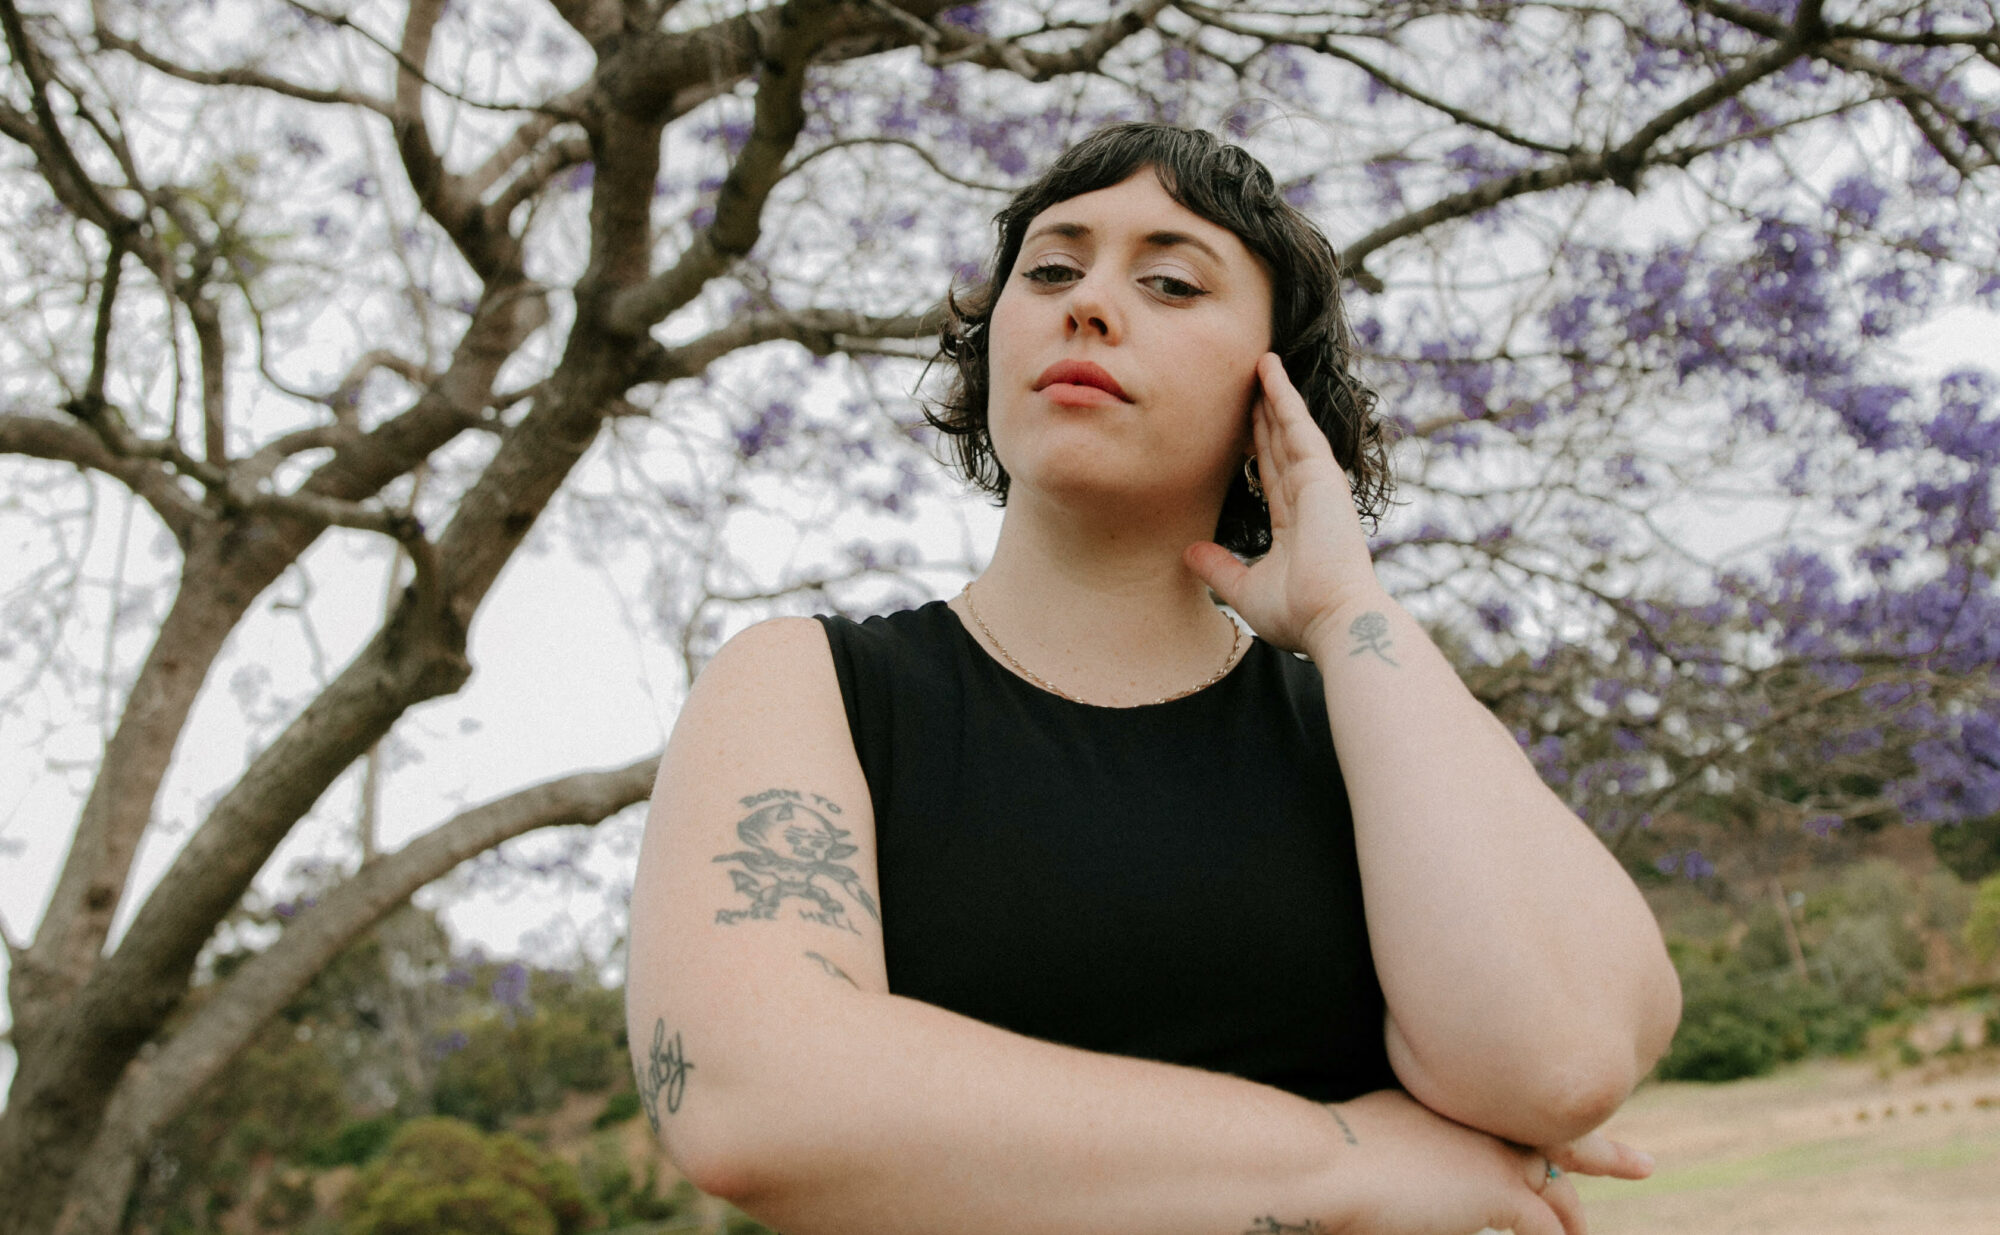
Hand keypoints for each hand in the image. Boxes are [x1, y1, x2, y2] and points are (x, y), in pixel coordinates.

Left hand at [1184, 353, 1382, 652]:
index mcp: (1295, 524)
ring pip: (1289, 428)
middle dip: (1264, 413)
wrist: (1334, 621)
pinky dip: (1285, 397)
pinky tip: (1270, 371)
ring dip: (1274, 394)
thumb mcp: (1246, 589)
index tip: (1241, 421)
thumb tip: (1188, 553)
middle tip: (1247, 380)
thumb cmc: (1299, 615)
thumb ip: (1218, 568)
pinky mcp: (1323, 476)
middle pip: (1279, 444)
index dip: (1256, 445)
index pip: (1269, 473)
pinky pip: (1299, 427)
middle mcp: (1309, 499)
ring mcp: (1318, 485)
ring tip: (1258, 362)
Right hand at [1328, 1091, 1634, 1234]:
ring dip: (1575, 1218)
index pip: (1513, 1110)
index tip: (1578, 1124)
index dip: (1548, 1121)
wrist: (1325, 1162)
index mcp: (1450, 1099)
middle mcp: (1479, 1118)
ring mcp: (1492, 1150)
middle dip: (1601, 1154)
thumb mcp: (1375, 1137)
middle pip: (1554, 1138)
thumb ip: (1406, 1144)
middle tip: (1642, 1164)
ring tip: (1586, 1234)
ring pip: (1556, 1186)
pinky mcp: (1498, 1192)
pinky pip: (1547, 1228)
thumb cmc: (1328, 1154)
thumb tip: (1410, 1169)